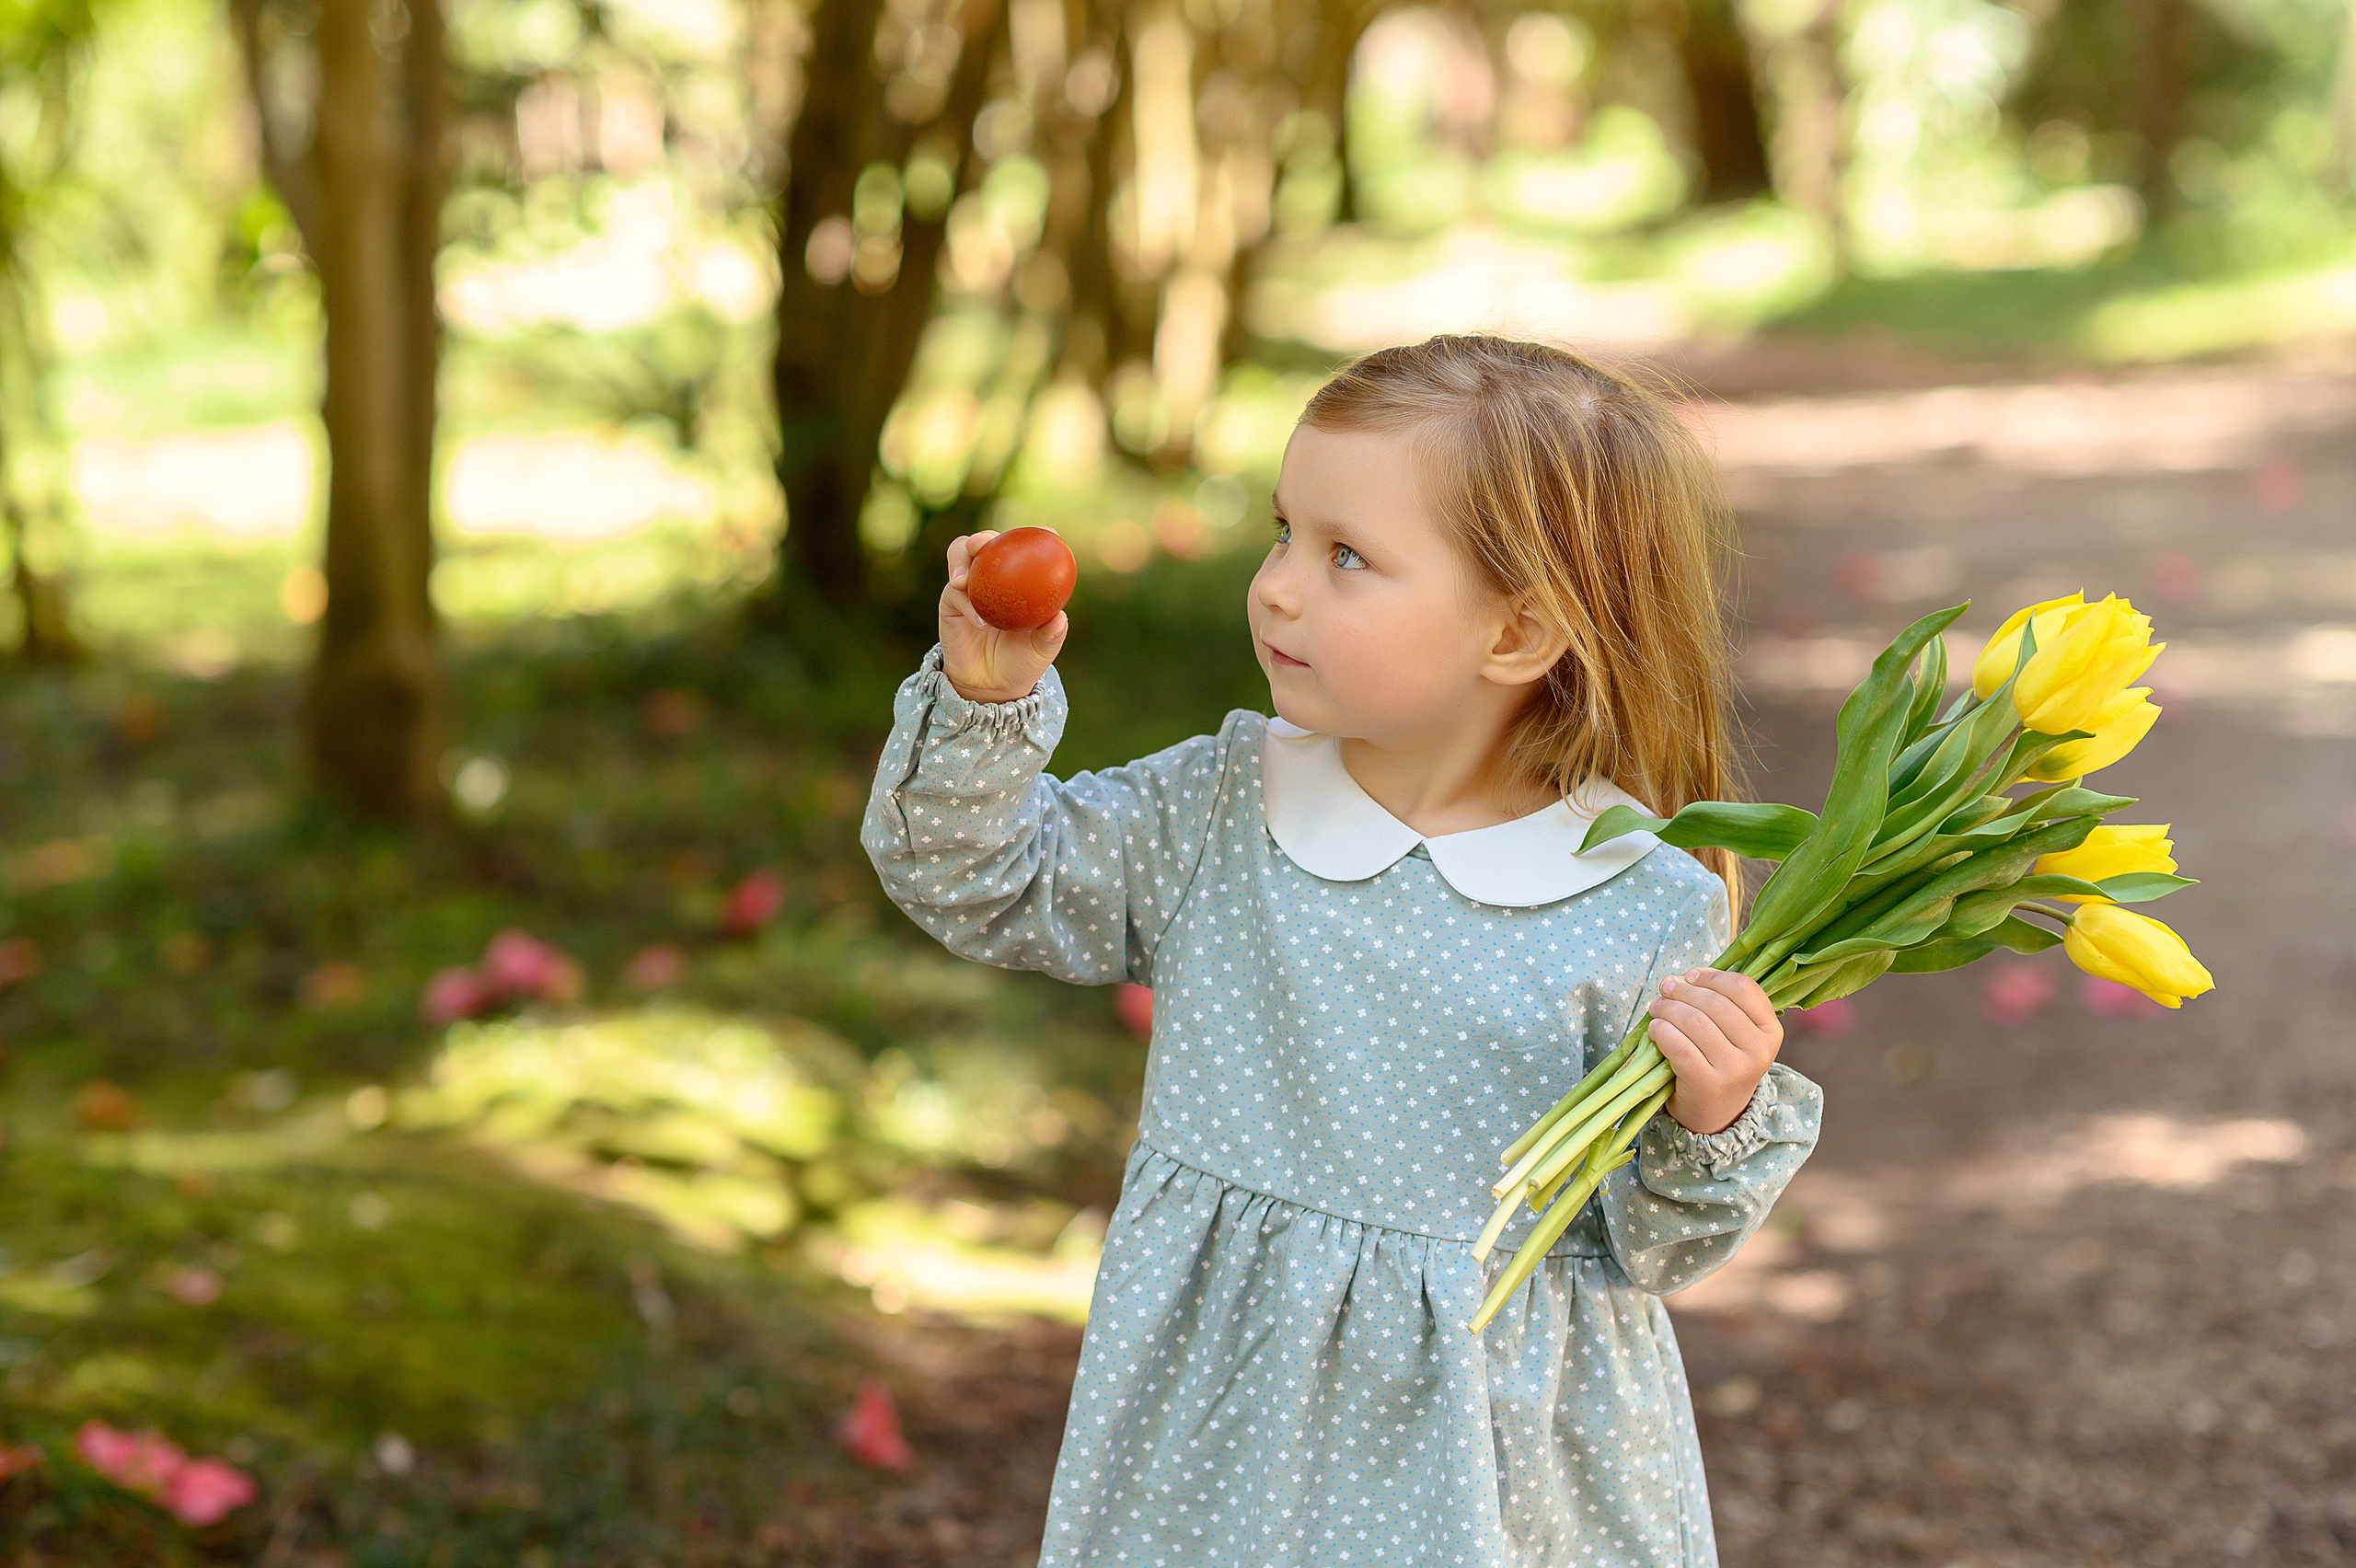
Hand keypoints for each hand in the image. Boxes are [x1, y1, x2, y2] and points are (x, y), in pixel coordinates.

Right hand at [941, 531, 1068, 702]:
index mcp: (1020, 579)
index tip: (1048, 532)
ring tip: (964, 579)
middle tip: (982, 544)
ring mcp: (971, 586)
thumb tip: (1059, 618)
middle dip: (984, 537)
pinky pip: (953, 594)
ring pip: (960, 555)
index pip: (1027, 548)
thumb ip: (1051, 635)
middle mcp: (994, 576)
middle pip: (987, 543)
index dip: (1037, 534)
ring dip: (961, 560)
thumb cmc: (1021, 662)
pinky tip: (979, 621)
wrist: (991, 686)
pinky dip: (966, 603)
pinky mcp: (950, 603)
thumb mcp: (1041, 651)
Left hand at [1646, 966, 1782, 1134]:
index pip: (1743, 988)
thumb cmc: (1721, 1063)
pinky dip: (1661, 1031)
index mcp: (1770, 1030)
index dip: (1712, 977)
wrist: (1716, 1114)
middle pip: (1715, 1002)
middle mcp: (1758, 1050)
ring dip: (1667, 1008)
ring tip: (1657, 1007)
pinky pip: (1678, 1045)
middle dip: (1683, 990)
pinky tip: (1655, 1029)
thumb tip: (1684, 976)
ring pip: (1694, 1021)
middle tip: (1665, 988)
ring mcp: (1734, 1069)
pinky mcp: (1707, 1083)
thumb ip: (1721, 1002)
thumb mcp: (1736, 1034)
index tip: (1690, 976)